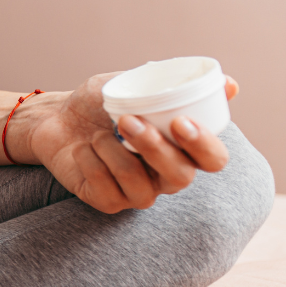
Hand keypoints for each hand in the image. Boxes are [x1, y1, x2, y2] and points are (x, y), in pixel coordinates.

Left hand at [24, 73, 238, 213]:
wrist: (55, 118)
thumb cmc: (99, 103)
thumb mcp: (133, 85)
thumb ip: (173, 84)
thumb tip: (231, 85)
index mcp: (182, 149)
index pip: (213, 160)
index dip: (203, 145)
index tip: (181, 121)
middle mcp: (165, 176)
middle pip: (180, 176)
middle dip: (155, 149)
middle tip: (128, 121)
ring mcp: (137, 193)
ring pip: (140, 185)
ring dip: (114, 154)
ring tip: (96, 133)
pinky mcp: (107, 202)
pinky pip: (107, 191)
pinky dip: (92, 164)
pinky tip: (82, 149)